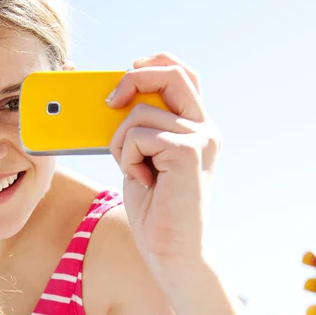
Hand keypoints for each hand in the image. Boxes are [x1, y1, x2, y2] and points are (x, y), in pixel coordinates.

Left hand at [108, 52, 220, 267]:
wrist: (171, 250)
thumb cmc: (154, 207)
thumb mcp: (143, 158)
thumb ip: (141, 129)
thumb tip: (114, 99)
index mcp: (197, 128)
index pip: (184, 75)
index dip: (155, 64)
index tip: (128, 70)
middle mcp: (205, 129)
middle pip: (171, 74)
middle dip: (133, 79)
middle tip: (110, 102)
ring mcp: (200, 139)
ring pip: (140, 113)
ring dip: (121, 141)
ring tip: (133, 169)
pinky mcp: (188, 152)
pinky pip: (138, 135)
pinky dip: (127, 158)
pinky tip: (142, 180)